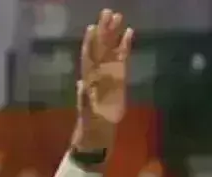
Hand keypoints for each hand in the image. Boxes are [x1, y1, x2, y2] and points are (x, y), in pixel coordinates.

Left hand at [72, 9, 133, 152]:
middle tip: (108, 12)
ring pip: (111, 48)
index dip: (90, 43)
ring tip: (118, 16)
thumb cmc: (91, 122)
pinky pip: (123, 56)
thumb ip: (84, 100)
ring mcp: (109, 71)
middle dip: (103, 30)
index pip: (88, 56)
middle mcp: (98, 71)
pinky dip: (125, 44)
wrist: (99, 129)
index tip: (92, 28)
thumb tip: (81, 86)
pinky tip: (130, 32)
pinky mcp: (120, 75)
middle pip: (100, 47)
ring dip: (114, 33)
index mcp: (89, 77)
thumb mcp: (87, 113)